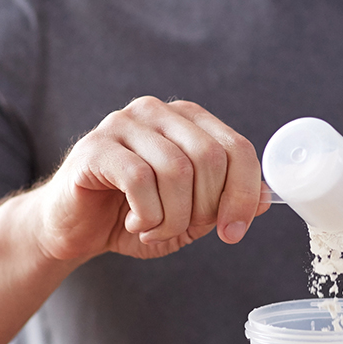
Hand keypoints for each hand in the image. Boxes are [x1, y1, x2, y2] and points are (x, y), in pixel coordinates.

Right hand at [30, 97, 266, 261]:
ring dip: (173, 217)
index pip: (238, 149)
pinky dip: (147, 215)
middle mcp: (158, 112)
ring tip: (155, 229)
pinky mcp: (96, 147)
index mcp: (188, 121)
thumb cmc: (134, 217)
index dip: (244, 195)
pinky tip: (135, 223)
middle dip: (206, 208)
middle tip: (184, 229)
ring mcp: (124, 124)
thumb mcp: (191, 216)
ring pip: (176, 171)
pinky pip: (140, 180)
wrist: (74, 228)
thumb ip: (226, 203)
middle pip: (211, 158)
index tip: (233, 231)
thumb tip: (267, 200)